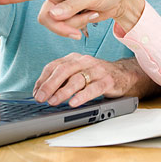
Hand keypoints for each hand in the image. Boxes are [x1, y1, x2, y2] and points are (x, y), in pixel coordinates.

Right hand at [0, 0, 144, 38]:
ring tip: (92, 14)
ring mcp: (61, 9)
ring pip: (56, 27)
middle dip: (63, 26)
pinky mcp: (68, 18)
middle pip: (45, 19)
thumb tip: (53, 15)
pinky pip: (66, 30)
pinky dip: (79, 27)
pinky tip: (92, 17)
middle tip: (84, 24)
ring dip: (75, 26)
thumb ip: (72, 5)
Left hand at [33, 53, 160, 106]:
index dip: (42, 80)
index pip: (54, 66)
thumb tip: (42, 92)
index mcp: (74, 58)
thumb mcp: (78, 73)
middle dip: (49, 85)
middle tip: (41, 98)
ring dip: (63, 91)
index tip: (36, 93)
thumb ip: (63, 79)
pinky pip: (94, 88)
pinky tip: (74, 103)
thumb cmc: (97, 76)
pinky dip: (82, 96)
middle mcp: (84, 61)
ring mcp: (97, 70)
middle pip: (63, 70)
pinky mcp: (108, 80)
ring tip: (54, 101)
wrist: (124, 74)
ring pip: (77, 79)